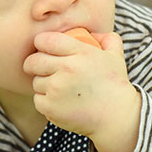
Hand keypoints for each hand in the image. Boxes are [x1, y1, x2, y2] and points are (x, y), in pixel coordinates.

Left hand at [23, 31, 140, 151]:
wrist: (118, 117)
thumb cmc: (115, 85)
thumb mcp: (116, 57)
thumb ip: (107, 38)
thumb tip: (92, 34)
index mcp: (81, 52)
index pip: (46, 40)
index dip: (40, 43)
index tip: (42, 48)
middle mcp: (67, 68)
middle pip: (34, 60)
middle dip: (33, 63)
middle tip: (37, 67)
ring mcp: (57, 88)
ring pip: (36, 81)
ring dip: (42, 83)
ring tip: (56, 88)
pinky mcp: (51, 107)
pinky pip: (37, 99)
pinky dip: (45, 101)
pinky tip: (57, 101)